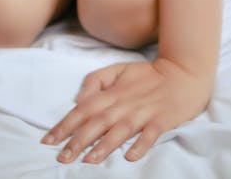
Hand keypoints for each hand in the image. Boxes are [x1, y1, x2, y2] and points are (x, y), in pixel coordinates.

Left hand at [42, 58, 212, 163]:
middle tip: (62, 157)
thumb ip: (96, 81)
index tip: (48, 140)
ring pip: (121, 130)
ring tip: (88, 160)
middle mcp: (124, 103)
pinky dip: (140, 145)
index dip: (65, 124)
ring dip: (104, 145)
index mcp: (112, 92)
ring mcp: (144, 112)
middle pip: (97, 122)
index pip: (83, 109)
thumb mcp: (118, 69)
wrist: (182, 73)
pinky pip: (150, 134)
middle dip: (78, 140)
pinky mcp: (162, 120)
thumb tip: (79, 99)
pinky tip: (130, 157)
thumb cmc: (147, 75)